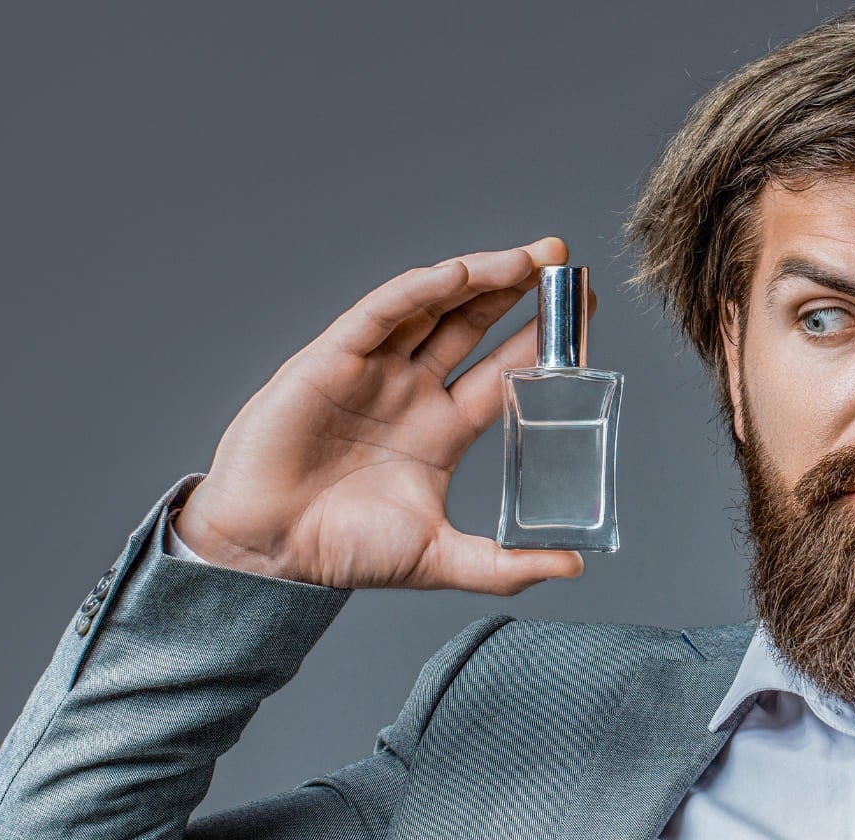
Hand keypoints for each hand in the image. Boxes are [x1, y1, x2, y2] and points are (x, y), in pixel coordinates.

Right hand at [173, 237, 593, 594]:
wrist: (268, 552)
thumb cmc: (342, 552)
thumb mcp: (439, 559)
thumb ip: (505, 565)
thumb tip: (574, 566)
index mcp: (440, 429)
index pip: (503, 370)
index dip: (543, 341)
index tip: (586, 313)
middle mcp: (410, 390)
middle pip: (474, 324)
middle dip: (519, 289)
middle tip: (563, 258)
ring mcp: (373, 371)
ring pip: (434, 306)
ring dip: (481, 276)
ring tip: (529, 257)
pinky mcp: (332, 359)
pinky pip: (381, 313)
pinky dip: (419, 290)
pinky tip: (459, 274)